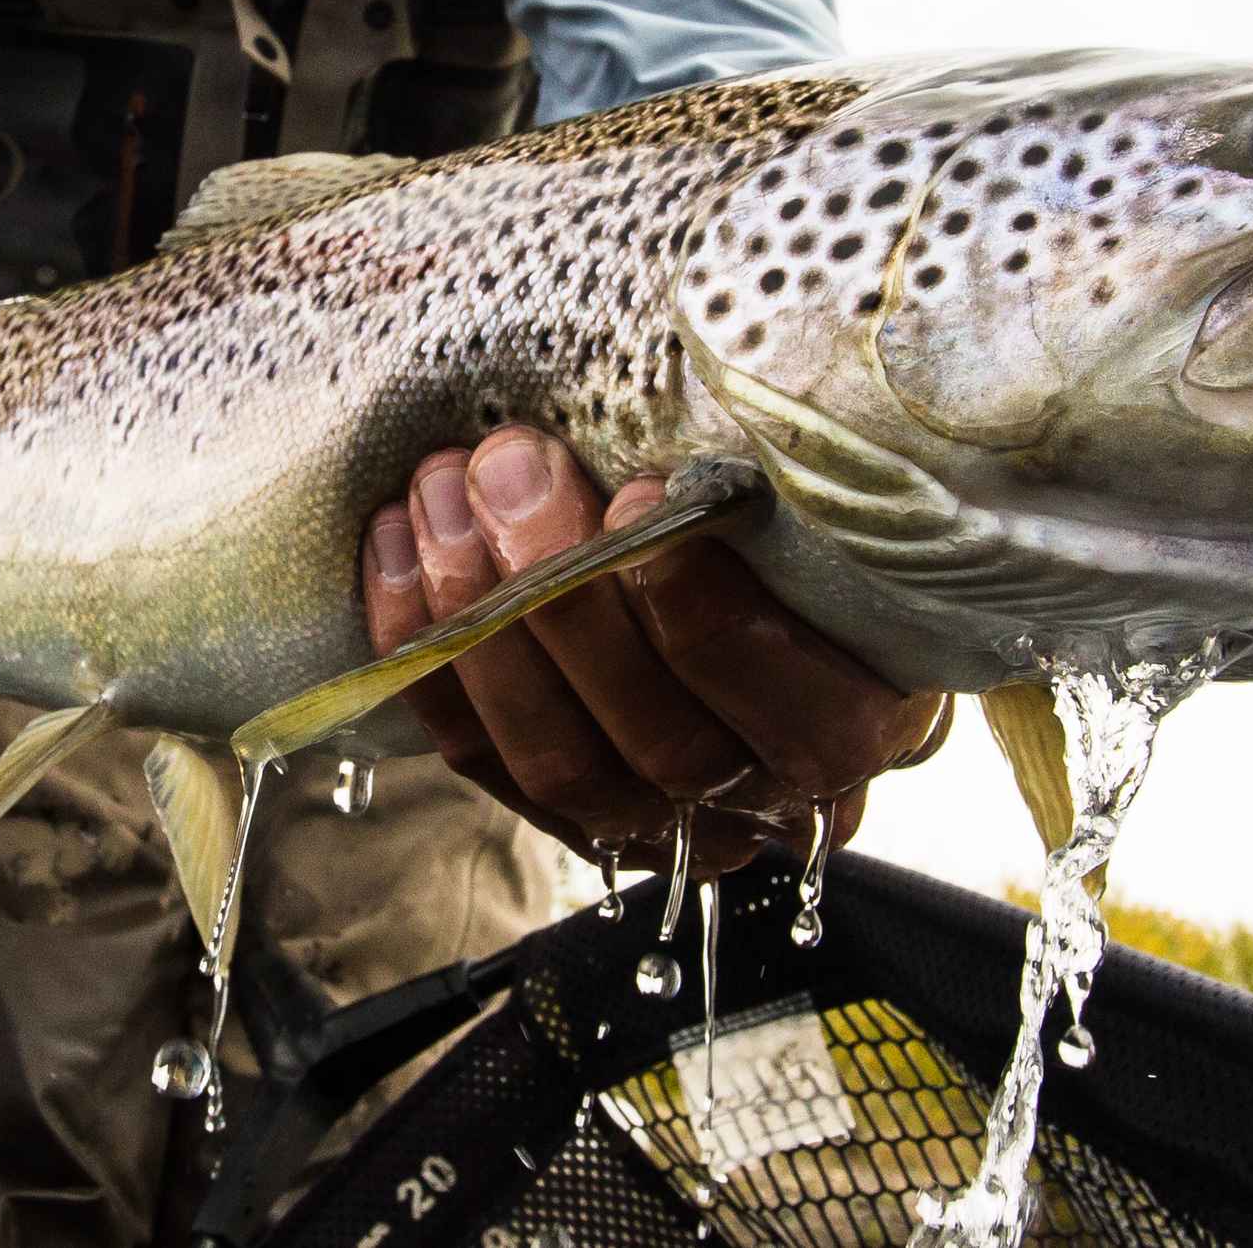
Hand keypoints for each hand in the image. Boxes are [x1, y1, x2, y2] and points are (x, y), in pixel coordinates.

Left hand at [364, 427, 946, 873]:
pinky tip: (395, 543)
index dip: (711, 613)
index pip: (806, 715)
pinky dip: (425, 650)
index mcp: (856, 724)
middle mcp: (760, 798)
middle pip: (660, 739)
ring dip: (482, 615)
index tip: (646, 495)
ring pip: (557, 758)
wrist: (733, 597)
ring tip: (442, 489)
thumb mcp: (812, 510)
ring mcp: (650, 821)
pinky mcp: (552, 809)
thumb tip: (688, 431)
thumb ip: (769, 494)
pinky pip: (477, 753)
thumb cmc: (785, 534)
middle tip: (507, 463)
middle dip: (564, 592)